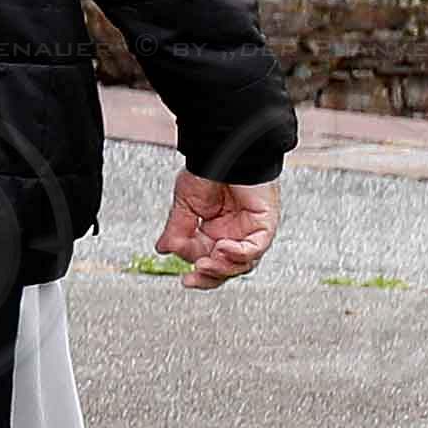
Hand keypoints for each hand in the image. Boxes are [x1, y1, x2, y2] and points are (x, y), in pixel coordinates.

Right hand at [154, 168, 280, 290]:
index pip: (206, 259)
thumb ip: (177, 229)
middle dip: (209, 277)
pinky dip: (239, 253)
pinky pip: (255, 248)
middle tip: (193, 278)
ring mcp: (250, 231)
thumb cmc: (208, 170)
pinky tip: (223, 248)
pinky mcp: (264, 225)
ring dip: (223, 267)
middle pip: (226, 268)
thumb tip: (162, 250)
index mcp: (215, 231)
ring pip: (242, 264)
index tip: (181, 271)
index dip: (195, 267)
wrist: (224, 149)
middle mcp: (234, 234)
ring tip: (206, 262)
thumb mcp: (185, 204)